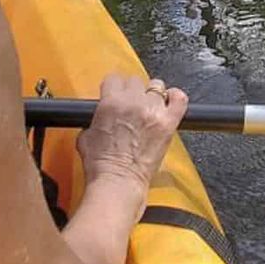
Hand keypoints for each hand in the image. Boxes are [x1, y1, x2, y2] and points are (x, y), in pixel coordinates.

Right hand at [77, 74, 187, 200]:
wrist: (118, 184)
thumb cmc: (100, 166)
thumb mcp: (85, 138)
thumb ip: (94, 120)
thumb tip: (99, 117)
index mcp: (111, 103)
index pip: (114, 79)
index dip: (113, 88)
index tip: (114, 95)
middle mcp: (133, 102)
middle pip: (135, 81)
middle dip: (131, 92)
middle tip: (129, 107)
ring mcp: (153, 111)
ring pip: (157, 87)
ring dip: (151, 97)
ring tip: (147, 110)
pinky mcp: (168, 123)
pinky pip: (179, 99)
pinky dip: (175, 98)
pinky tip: (170, 102)